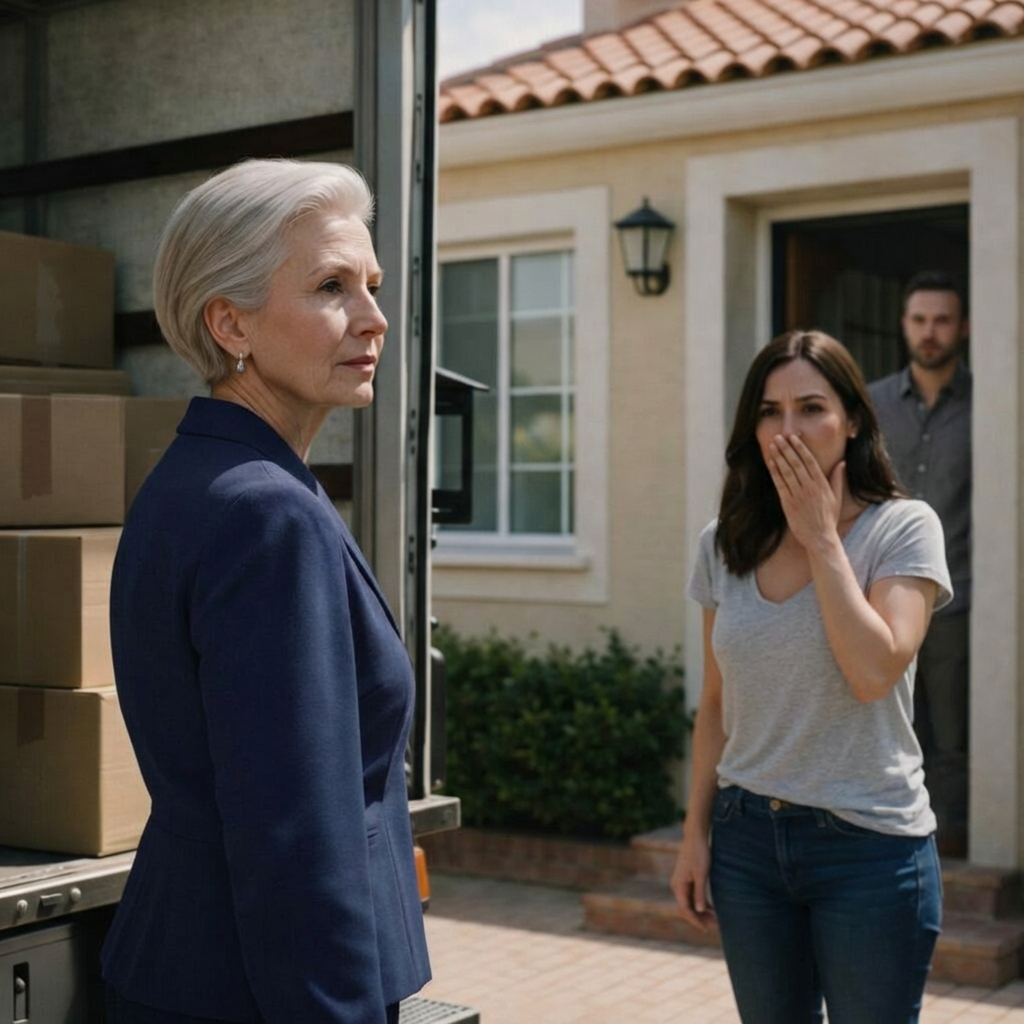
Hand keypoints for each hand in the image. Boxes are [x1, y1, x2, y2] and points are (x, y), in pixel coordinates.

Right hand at [670, 832, 715, 930]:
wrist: (695, 836)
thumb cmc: (699, 854)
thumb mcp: (701, 874)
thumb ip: (700, 893)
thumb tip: (700, 911)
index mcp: (678, 886)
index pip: (685, 910)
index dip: (696, 921)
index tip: (707, 929)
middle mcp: (677, 885)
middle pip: (687, 908)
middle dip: (700, 918)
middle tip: (715, 925)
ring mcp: (681, 882)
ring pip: (690, 902)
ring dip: (701, 911)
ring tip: (716, 918)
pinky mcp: (687, 878)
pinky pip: (692, 895)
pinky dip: (701, 903)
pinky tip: (711, 908)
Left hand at [765, 434, 844, 550]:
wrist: (820, 537)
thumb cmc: (828, 518)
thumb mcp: (836, 497)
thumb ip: (837, 479)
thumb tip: (842, 463)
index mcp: (821, 484)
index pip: (810, 461)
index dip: (800, 448)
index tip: (793, 437)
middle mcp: (810, 487)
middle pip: (796, 463)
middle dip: (787, 448)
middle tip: (779, 437)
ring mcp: (798, 495)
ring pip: (787, 472)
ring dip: (779, 457)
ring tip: (772, 445)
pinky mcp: (788, 503)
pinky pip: (780, 485)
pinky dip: (775, 473)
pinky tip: (771, 463)